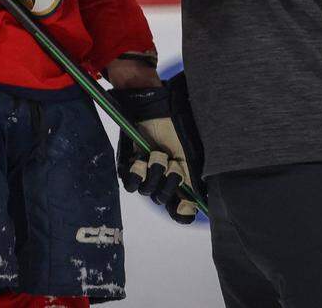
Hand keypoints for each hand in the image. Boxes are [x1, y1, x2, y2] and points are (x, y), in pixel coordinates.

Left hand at [112, 85, 197, 223]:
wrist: (157, 108)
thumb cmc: (176, 129)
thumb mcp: (191, 155)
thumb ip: (194, 179)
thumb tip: (195, 205)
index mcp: (178, 180)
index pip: (180, 211)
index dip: (182, 213)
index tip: (185, 204)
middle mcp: (160, 180)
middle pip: (162, 200)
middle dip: (169, 183)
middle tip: (173, 164)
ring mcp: (144, 173)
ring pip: (147, 191)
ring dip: (156, 172)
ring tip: (158, 154)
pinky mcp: (126, 167)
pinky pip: (130, 183)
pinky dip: (137, 173)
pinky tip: (141, 159)